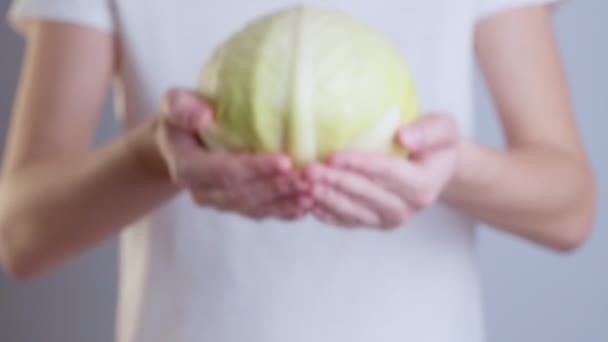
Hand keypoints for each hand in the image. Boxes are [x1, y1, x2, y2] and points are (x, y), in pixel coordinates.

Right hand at [155, 89, 312, 219]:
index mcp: (188, 168)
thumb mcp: (174, 104)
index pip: (226, 171)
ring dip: (285, 203)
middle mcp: (203, 192)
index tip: (286, 161)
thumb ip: (182, 107)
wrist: (179, 142)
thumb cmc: (181, 117)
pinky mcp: (234, 206)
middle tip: (309, 180)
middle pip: (245, 194)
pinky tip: (306, 207)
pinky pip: (260, 213)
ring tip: (313, 193)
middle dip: (279, 188)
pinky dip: (284, 211)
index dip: (256, 169)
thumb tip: (204, 116)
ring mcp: (219, 202)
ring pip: (255, 208)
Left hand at [305, 114, 460, 228]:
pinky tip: (310, 205)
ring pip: (354, 211)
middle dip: (336, 182)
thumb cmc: (437, 145)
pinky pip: (349, 222)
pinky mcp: (376, 224)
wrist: (436, 169)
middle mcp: (408, 208)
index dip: (359, 165)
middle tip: (310, 171)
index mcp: (423, 184)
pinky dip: (329, 215)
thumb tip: (403, 137)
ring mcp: (391, 220)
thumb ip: (429, 131)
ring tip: (305, 187)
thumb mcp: (444, 129)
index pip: (386, 173)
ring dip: (328, 200)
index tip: (333, 156)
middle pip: (366, 194)